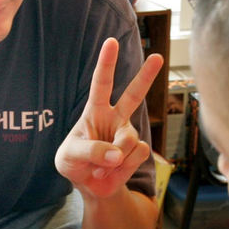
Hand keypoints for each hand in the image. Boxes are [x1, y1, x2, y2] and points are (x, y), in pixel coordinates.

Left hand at [55, 38, 162, 198]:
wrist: (91, 187)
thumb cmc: (75, 163)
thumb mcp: (69, 157)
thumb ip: (89, 151)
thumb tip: (116, 153)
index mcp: (95, 110)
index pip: (101, 83)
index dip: (106, 62)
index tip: (111, 42)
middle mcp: (115, 118)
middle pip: (134, 94)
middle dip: (146, 76)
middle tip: (158, 57)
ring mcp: (128, 134)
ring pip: (128, 140)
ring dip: (112, 158)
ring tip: (99, 168)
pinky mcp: (138, 151)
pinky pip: (134, 156)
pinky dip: (121, 168)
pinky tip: (112, 171)